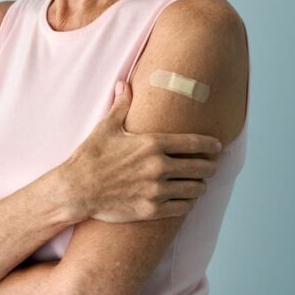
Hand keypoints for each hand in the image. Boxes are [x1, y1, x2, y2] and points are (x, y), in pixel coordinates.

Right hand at [58, 80, 219, 222]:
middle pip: (201, 167)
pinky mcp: (151, 209)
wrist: (76, 189)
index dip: (211, 145)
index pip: (194, 143)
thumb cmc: (90, 157)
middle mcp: (158, 166)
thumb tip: (123, 84)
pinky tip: (186, 200)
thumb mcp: (106, 127)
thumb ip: (121, 106)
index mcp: (151, 143)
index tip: (218, 146)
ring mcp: (156, 190)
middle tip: (210, 166)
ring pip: (195, 189)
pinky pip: (183, 208)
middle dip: (210, 166)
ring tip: (199, 183)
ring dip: (200, 186)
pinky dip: (188, 203)